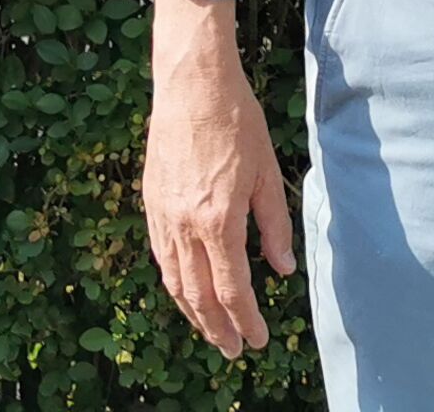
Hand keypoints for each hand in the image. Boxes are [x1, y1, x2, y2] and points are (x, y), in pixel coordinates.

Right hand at [143, 0, 295, 355]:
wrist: (192, 84)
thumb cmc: (237, 122)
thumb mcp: (267, 173)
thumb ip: (274, 226)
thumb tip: (282, 269)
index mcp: (218, 221)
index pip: (232, 290)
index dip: (246, 321)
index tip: (257, 339)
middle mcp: (185, 226)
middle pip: (198, 295)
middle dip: (217, 328)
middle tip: (232, 349)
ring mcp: (163, 215)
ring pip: (174, 281)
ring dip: (192, 313)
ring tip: (210, 330)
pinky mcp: (151, 201)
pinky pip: (160, 255)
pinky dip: (174, 282)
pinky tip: (186, 288)